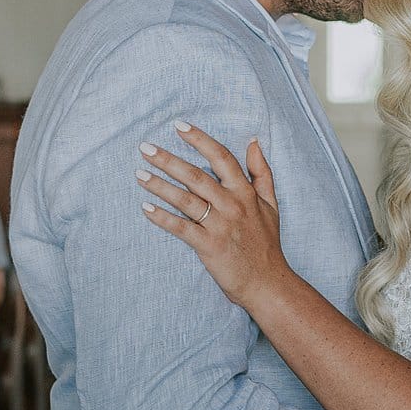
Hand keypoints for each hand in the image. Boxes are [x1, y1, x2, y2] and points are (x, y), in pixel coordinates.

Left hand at [139, 124, 286, 310]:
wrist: (267, 283)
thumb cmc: (267, 244)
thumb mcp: (271, 205)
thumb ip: (261, 173)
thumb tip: (254, 141)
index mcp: (245, 192)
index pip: (222, 157)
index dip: (200, 139)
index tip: (179, 126)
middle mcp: (232, 205)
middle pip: (196, 176)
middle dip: (169, 160)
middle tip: (146, 147)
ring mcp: (220, 226)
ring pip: (185, 199)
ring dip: (160, 186)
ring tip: (139, 174)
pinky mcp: (209, 246)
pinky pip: (181, 228)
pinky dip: (163, 218)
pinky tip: (146, 209)